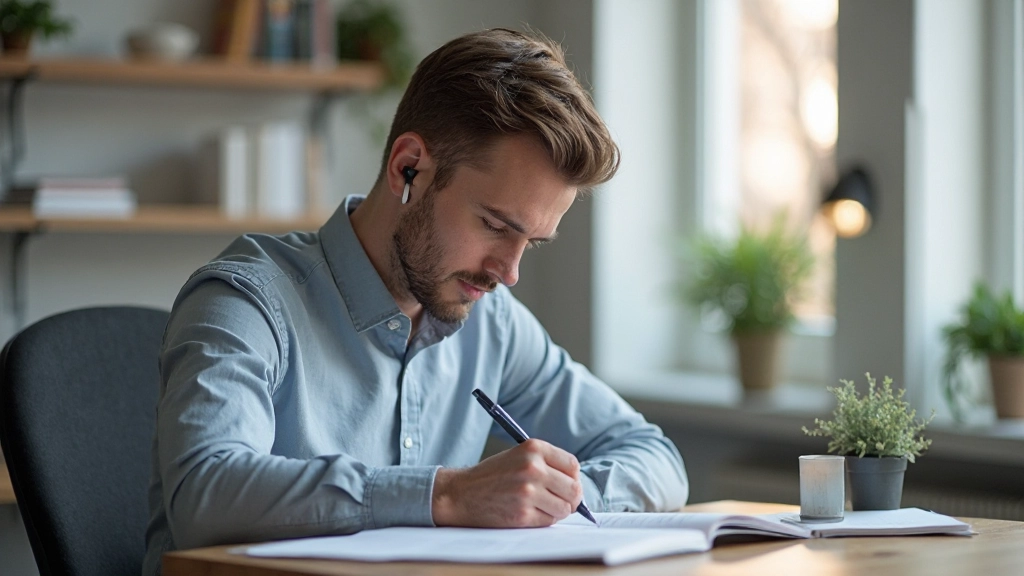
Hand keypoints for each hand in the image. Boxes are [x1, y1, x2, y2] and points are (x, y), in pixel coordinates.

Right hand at [432, 438, 583, 527]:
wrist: (461, 493)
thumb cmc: (492, 476)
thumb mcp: (519, 456)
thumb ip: (546, 464)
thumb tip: (576, 484)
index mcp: (533, 448)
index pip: (573, 465)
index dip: (573, 477)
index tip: (567, 484)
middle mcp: (532, 468)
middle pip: (574, 489)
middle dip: (571, 498)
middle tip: (561, 500)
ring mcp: (528, 492)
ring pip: (565, 508)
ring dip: (557, 511)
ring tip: (542, 506)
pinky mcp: (523, 514)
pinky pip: (549, 521)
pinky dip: (544, 520)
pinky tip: (530, 513)